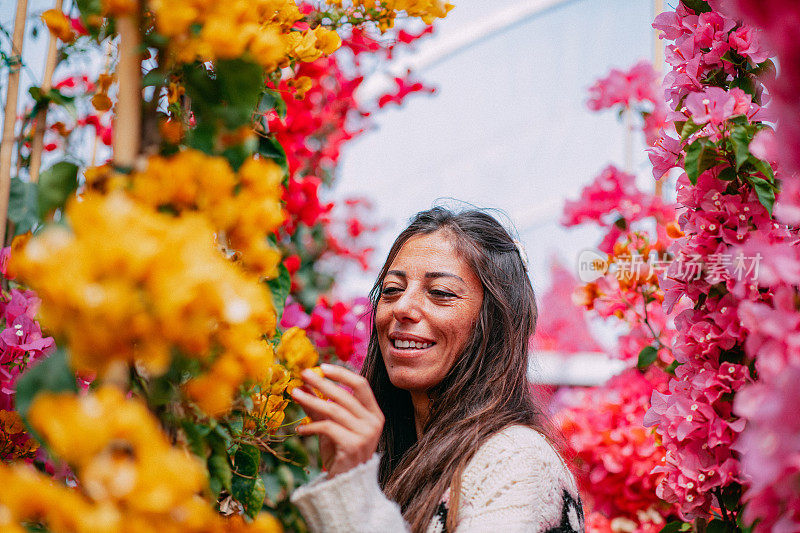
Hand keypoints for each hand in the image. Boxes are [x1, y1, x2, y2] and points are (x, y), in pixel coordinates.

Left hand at [291, 363, 383, 477]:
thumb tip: (304, 384)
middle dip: (322, 383)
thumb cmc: (340, 452)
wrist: (346, 485)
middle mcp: (374, 422)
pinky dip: (311, 426)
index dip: (341, 374)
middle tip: (303, 374)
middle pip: (345, 395)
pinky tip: (299, 430)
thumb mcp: (331, 426)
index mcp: (374, 413)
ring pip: (334, 409)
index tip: (322, 367)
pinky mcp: (353, 445)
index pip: (361, 384)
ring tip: (295, 394)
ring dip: (311, 400)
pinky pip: (327, 428)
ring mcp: (365, 434)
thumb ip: (320, 406)